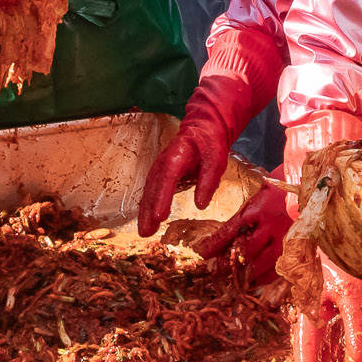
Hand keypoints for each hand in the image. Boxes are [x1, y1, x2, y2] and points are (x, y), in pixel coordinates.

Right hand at [137, 91, 242, 233]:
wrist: (203, 128)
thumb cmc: (210, 143)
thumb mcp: (216, 159)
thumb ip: (208, 181)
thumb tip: (200, 204)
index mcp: (177, 156)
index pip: (167, 178)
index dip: (162, 198)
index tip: (159, 216)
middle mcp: (163, 162)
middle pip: (153, 188)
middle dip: (148, 211)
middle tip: (146, 232)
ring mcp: (159, 168)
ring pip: (149, 191)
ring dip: (145, 211)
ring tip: (144, 231)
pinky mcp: (160, 174)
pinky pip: (151, 191)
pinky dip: (148, 206)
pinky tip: (147, 220)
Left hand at [198, 186, 290, 283]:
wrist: (309, 188)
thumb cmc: (278, 192)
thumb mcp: (256, 198)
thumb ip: (242, 218)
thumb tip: (222, 239)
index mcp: (258, 209)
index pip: (231, 230)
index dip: (215, 244)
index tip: (203, 253)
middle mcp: (272, 225)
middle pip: (245, 250)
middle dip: (229, 263)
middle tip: (217, 272)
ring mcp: (287, 239)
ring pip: (263, 263)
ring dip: (247, 274)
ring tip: (235, 280)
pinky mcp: (298, 247)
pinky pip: (281, 268)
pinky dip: (267, 277)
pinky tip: (256, 281)